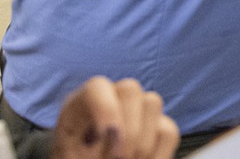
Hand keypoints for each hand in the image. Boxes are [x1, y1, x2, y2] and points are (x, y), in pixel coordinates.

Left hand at [50, 77, 178, 158]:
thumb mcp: (71, 155)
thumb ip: (83, 148)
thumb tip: (109, 137)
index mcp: (82, 104)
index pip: (96, 88)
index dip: (104, 109)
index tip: (103, 137)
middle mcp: (112, 98)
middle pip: (129, 89)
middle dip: (128, 129)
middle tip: (119, 158)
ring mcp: (138, 108)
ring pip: (152, 103)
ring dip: (142, 143)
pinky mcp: (159, 125)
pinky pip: (168, 131)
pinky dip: (158, 154)